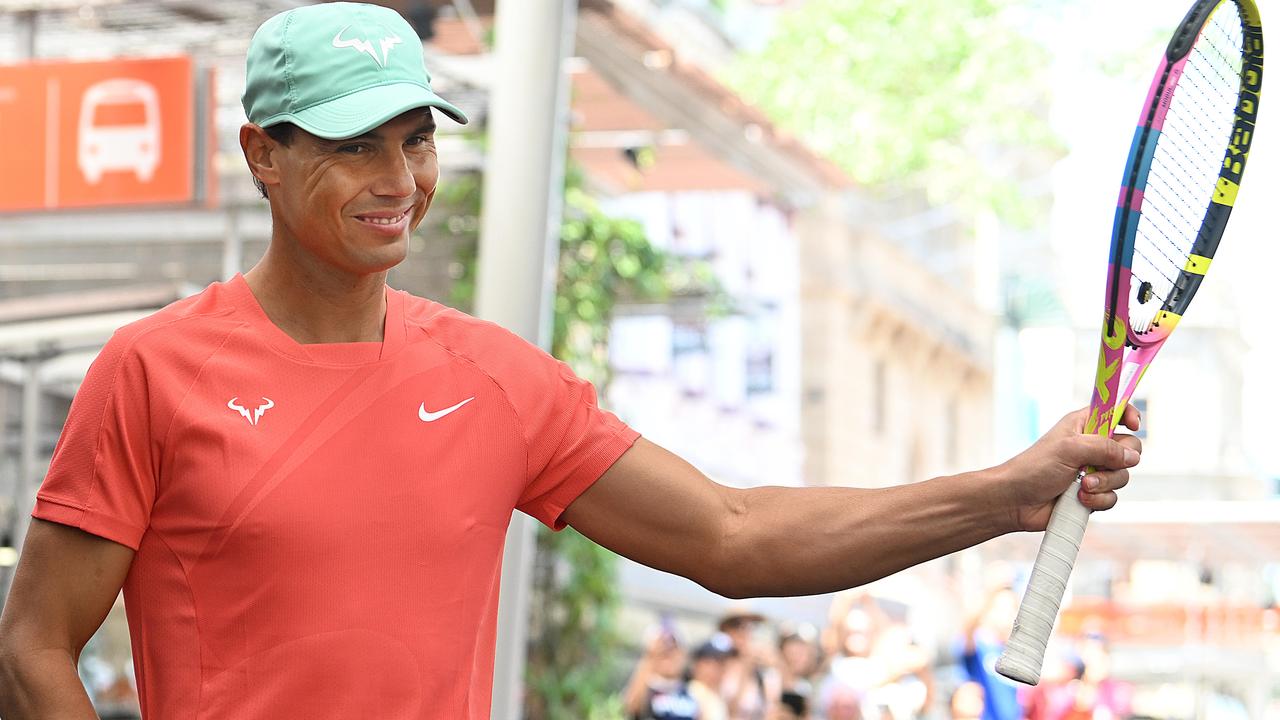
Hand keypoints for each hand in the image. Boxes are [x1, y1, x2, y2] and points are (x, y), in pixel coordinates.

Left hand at [996, 405, 1141, 531]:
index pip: (1115, 411)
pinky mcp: (1093, 493)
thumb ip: (1104, 447)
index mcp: (1084, 425)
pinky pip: (1113, 497)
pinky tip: (1080, 500)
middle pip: (1130, 448)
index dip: (1128, 415)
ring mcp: (1094, 471)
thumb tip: (1133, 457)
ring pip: (1122, 476)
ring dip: (1104, 484)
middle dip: (1119, 462)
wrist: (1016, 501)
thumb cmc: (1035, 468)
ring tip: (1081, 487)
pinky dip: (1099, 500)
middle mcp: (1092, 446)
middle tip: (1097, 467)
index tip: (1134, 425)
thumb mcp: (1069, 449)